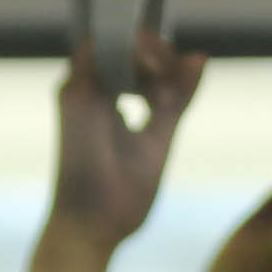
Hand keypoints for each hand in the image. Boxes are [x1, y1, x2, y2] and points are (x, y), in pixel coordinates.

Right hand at [47, 33, 204, 252]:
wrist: (91, 226)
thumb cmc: (122, 195)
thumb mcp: (159, 139)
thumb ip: (176, 99)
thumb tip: (199, 56)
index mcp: (112, 105)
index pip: (142, 66)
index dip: (167, 61)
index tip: (191, 67)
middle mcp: (93, 93)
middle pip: (130, 51)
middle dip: (161, 53)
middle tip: (184, 71)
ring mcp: (80, 91)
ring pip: (116, 45)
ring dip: (149, 51)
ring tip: (168, 75)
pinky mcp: (72, 93)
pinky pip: (99, 51)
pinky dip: (129, 55)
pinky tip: (155, 75)